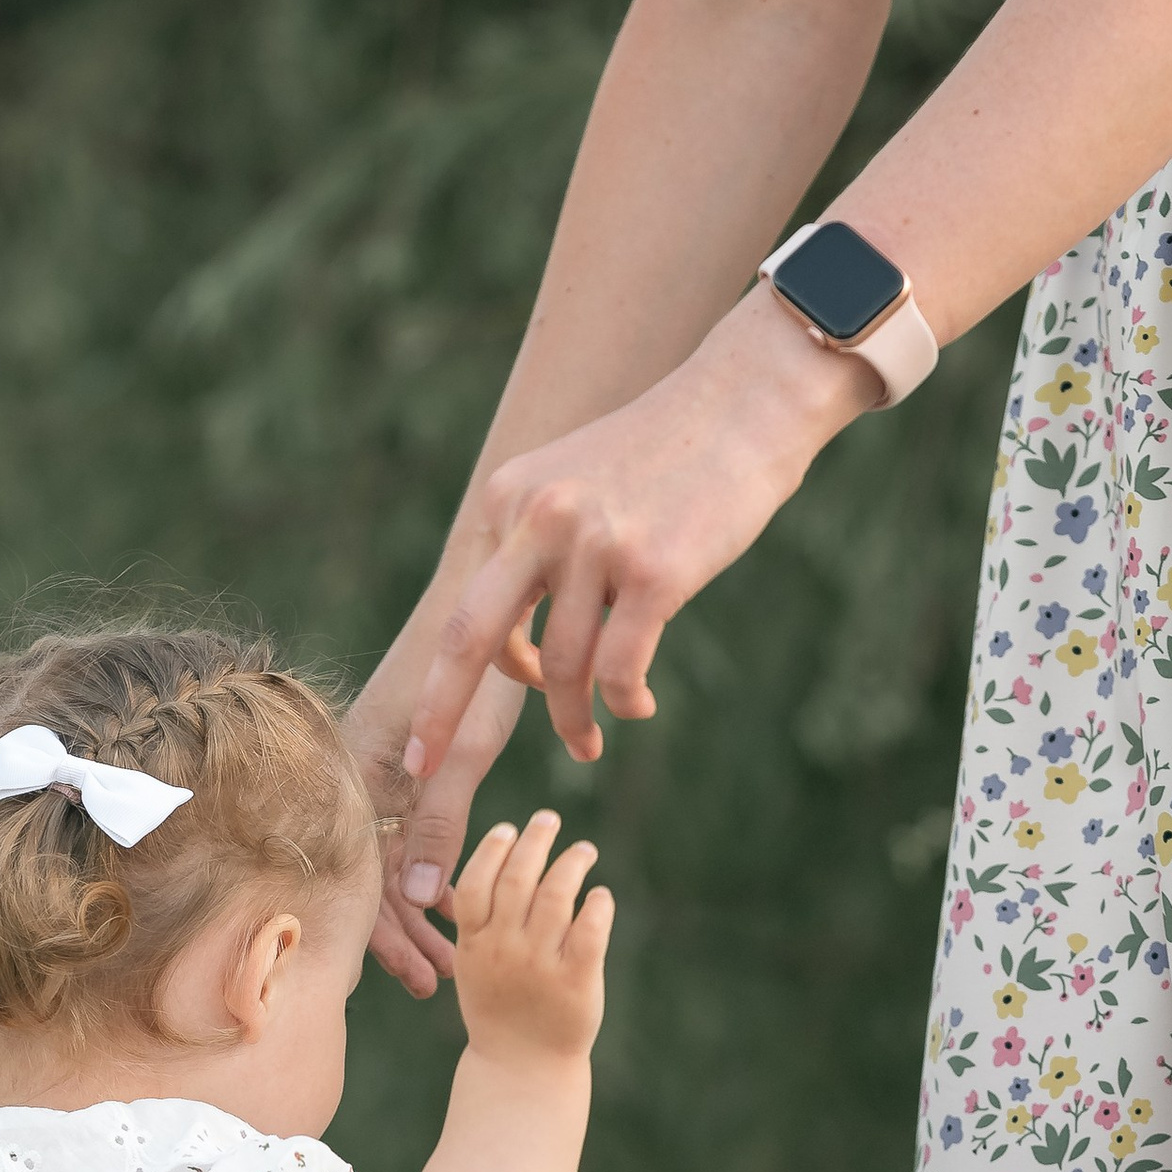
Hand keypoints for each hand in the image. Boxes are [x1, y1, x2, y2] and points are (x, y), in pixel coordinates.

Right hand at [350, 650, 526, 996]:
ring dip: (422, 913)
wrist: (484, 589)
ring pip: (390, 862)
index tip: (424, 978)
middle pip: (371, 879)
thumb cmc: (476, 665)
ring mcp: (377, 772)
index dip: (390, 936)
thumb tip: (425, 902)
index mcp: (356, 775)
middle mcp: (355, 778)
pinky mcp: (402, 766)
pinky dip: (429, 873)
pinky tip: (455, 906)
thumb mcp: (464, 752)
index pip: (362, 878)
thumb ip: (441, 823)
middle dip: (406, 937)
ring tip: (454, 959)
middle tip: (443, 983)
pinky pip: (404, 835)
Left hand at [403, 291, 871, 788]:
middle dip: (438, 715)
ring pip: (564, 669)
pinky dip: (623, 702)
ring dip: (572, 721)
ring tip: (587, 745)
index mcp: (509, 498)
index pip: (466, 609)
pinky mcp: (654, 571)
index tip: (426, 735)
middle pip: (472, 639)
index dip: (449, 682)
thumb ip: (536, 547)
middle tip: (425, 770)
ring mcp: (597, 543)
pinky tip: (637, 708)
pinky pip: (619, 670)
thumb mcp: (574, 483)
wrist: (747, 401)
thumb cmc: (668, 457)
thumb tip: (519, 649)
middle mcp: (541, 517)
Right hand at [448, 810, 612, 1068]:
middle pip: (517, 879)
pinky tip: (600, 894)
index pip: (475, 882)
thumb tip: (502, 862)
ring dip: (572, 863)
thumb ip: (482, 922)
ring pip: (557, 896)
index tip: (508, 828)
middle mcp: (504, 950)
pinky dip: (597, 904)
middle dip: (534, 841)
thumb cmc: (499, 1011)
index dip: (492, 849)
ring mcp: (540, 965)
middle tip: (549, 819)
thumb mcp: (474, 967)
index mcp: (473, 945)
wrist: (523, 1069)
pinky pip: (590, 929)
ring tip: (584, 851)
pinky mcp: (577, 980)